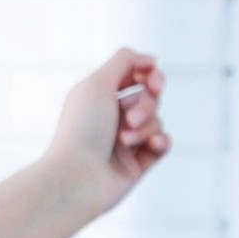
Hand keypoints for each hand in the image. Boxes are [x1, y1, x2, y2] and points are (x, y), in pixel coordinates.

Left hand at [45, 47, 169, 219]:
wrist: (76, 178)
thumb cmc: (81, 130)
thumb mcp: (98, 83)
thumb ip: (125, 61)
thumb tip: (151, 59)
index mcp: (98, 96)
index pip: (134, 75)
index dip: (148, 74)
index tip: (152, 80)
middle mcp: (111, 117)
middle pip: (148, 97)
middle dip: (146, 104)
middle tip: (130, 118)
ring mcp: (125, 141)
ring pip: (156, 121)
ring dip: (146, 127)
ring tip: (124, 141)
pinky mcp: (137, 164)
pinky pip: (162, 144)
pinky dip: (160, 141)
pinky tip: (151, 145)